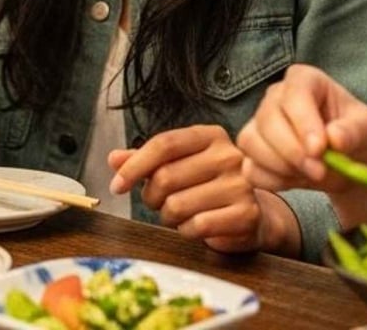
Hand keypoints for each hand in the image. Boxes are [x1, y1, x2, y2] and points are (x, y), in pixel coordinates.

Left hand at [108, 125, 263, 252]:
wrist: (252, 215)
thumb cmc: (208, 186)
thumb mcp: (178, 164)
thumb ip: (145, 160)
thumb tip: (114, 159)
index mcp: (210, 135)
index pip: (164, 144)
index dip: (134, 166)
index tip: (117, 186)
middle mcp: (228, 155)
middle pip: (165, 177)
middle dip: (151, 196)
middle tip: (159, 202)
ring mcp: (240, 184)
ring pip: (177, 205)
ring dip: (168, 216)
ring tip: (181, 213)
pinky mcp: (246, 214)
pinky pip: (196, 226)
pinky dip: (187, 231)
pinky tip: (195, 226)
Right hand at [236, 64, 366, 194]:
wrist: (348, 160)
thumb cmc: (356, 135)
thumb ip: (353, 132)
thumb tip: (334, 138)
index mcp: (305, 80)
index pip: (294, 94)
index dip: (304, 122)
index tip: (320, 149)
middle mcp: (275, 97)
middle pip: (267, 120)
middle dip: (292, 151)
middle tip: (320, 171)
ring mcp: (259, 123)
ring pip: (251, 142)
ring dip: (280, 167)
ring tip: (311, 174)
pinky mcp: (252, 151)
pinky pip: (249, 168)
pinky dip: (271, 180)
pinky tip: (295, 180)